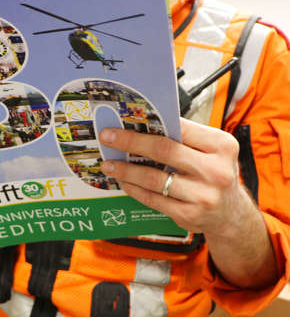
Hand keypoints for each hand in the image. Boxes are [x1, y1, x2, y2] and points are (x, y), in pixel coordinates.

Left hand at [99, 118, 278, 288]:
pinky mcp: (189, 215)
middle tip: (107, 138)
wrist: (231, 215)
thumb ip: (185, 138)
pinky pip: (153, 199)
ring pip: (154, 178)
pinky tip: (124, 181)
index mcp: (221, 146)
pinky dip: (134, 188)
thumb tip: (143, 124)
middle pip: (163, 151)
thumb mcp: (211, 151)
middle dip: (130, 142)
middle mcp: (216, 171)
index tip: (123, 121)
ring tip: (109, 164)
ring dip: (126, 169)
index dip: (149, 124)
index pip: (179, 128)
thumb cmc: (214, 174)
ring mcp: (203, 196)